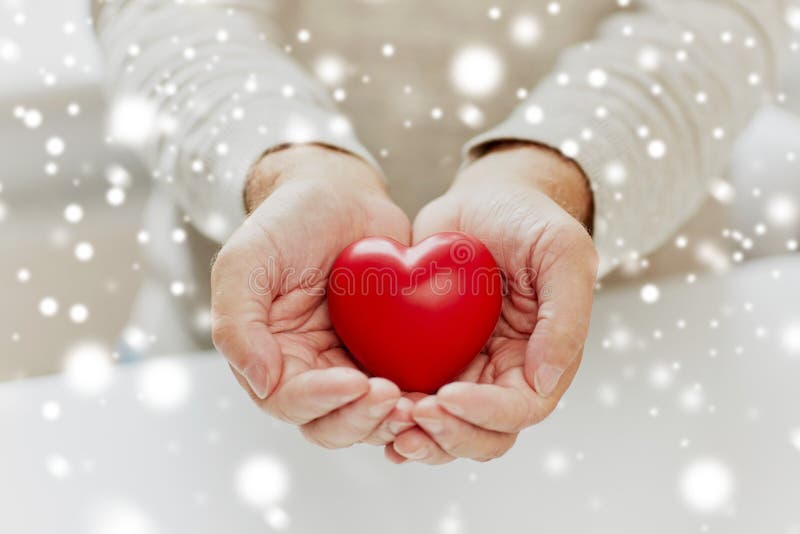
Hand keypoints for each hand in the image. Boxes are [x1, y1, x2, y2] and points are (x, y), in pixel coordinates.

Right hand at [211, 144, 415, 448]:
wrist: (340, 194)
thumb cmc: (288, 221)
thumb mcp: (247, 260)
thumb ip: (236, 321)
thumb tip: (261, 382)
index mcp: (269, 356)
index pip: (288, 399)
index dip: (322, 400)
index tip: (356, 381)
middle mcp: (308, 371)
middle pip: (331, 423)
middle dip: (361, 419)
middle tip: (393, 398)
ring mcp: (349, 365)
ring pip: (368, 416)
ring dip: (390, 419)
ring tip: (418, 404)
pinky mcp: (387, 354)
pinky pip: (402, 388)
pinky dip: (417, 397)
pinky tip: (439, 390)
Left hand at [387, 142, 598, 463]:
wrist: (483, 199)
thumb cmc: (527, 220)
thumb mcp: (560, 252)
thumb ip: (565, 315)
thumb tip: (545, 381)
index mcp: (540, 359)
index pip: (520, 409)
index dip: (485, 413)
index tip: (448, 395)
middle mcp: (503, 375)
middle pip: (482, 434)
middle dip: (448, 434)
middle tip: (413, 412)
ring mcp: (465, 370)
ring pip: (445, 428)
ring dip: (420, 435)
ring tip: (389, 419)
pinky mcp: (428, 357)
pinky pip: (412, 398)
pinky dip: (394, 414)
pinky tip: (372, 410)